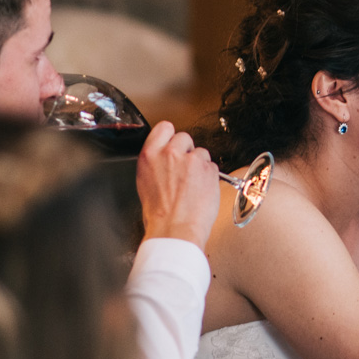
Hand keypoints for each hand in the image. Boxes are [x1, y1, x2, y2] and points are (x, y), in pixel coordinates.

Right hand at [137, 121, 223, 247]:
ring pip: (201, 152)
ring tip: (193, 186)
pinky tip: (201, 191)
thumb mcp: (146, 183)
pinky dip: (210, 177)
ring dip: (200, 165)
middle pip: (185, 137)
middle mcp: (170, 153)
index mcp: (150, 156)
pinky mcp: (209, 169)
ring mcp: (192, 160)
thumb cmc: (159, 215)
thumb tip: (165, 160)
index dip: (171, 136)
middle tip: (184, 172)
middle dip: (187, 152)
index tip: (174, 144)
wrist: (175, 230)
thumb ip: (157, 165)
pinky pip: (212, 167)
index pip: (164, 127)